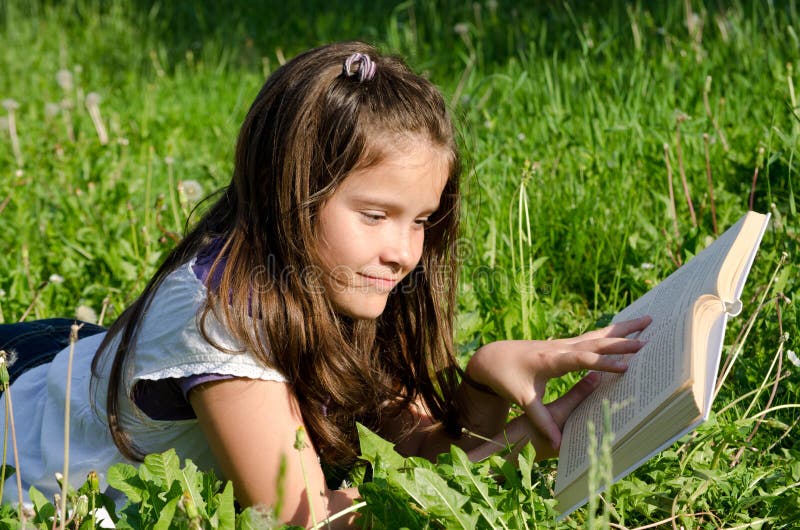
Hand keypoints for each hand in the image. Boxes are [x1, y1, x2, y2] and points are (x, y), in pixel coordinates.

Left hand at [464, 316, 650, 458]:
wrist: (492, 358)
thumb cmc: (507, 379)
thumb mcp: (522, 401)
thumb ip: (541, 420)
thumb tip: (557, 444)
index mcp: (551, 360)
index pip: (583, 360)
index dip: (604, 363)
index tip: (627, 366)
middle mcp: (560, 347)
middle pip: (596, 342)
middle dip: (622, 341)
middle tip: (648, 339)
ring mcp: (563, 343)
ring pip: (598, 334)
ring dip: (623, 328)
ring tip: (649, 320)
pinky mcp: (565, 344)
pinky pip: (593, 336)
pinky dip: (611, 332)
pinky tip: (625, 327)